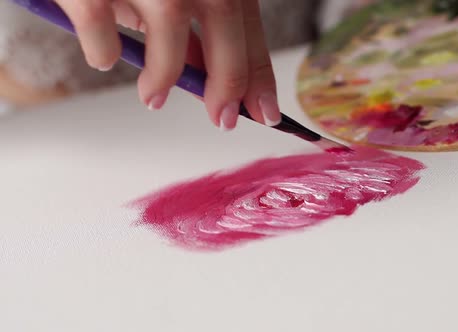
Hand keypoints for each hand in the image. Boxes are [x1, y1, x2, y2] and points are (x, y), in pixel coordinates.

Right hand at [54, 0, 280, 130]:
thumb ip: (191, 30)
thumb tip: (208, 79)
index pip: (247, 19)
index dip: (258, 69)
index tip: (265, 109)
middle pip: (223, 13)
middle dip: (229, 77)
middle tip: (223, 118)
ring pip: (171, 19)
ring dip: (167, 73)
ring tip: (153, 98)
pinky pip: (103, 26)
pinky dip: (104, 51)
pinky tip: (103, 57)